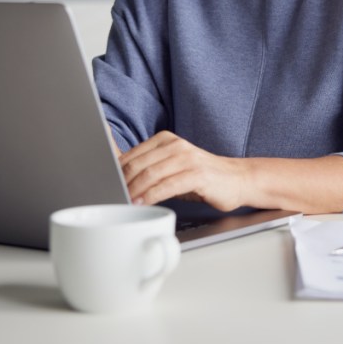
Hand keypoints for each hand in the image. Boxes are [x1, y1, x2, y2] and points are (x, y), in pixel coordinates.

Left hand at [118, 131, 245, 211]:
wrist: (237, 179)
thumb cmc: (201, 177)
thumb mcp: (172, 168)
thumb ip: (150, 169)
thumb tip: (119, 178)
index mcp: (166, 140)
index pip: (131, 156)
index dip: (115, 173)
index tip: (105, 187)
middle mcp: (175, 146)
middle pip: (137, 164)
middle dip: (121, 183)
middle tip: (112, 198)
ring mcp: (187, 158)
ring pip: (150, 174)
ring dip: (133, 190)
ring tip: (124, 202)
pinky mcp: (197, 174)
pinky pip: (167, 185)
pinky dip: (151, 196)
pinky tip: (143, 203)